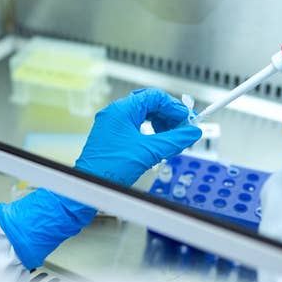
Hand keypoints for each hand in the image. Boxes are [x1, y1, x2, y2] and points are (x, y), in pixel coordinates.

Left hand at [75, 88, 201, 186]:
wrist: (90, 185)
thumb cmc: (109, 168)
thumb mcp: (149, 152)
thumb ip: (174, 140)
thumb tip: (191, 133)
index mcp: (121, 110)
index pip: (155, 97)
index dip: (174, 107)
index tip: (187, 119)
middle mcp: (115, 113)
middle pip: (149, 105)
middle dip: (168, 116)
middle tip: (182, 129)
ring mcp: (112, 124)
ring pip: (143, 116)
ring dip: (160, 124)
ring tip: (171, 138)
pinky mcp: (111, 136)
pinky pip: (135, 126)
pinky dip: (149, 132)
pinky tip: (157, 143)